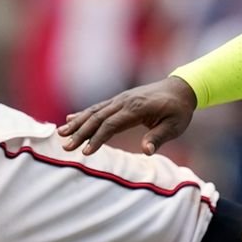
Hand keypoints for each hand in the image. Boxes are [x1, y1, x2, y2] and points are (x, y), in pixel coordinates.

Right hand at [58, 76, 198, 154]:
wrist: (181, 89)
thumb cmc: (179, 110)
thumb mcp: (175, 126)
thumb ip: (159, 137)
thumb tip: (146, 151)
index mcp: (137, 108)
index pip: (111, 124)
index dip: (97, 138)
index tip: (85, 152)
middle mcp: (125, 101)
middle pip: (98, 118)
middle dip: (80, 132)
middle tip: (65, 146)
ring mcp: (121, 99)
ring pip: (94, 111)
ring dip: (77, 122)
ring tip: (60, 133)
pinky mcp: (120, 100)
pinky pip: (98, 107)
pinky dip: (83, 113)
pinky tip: (71, 118)